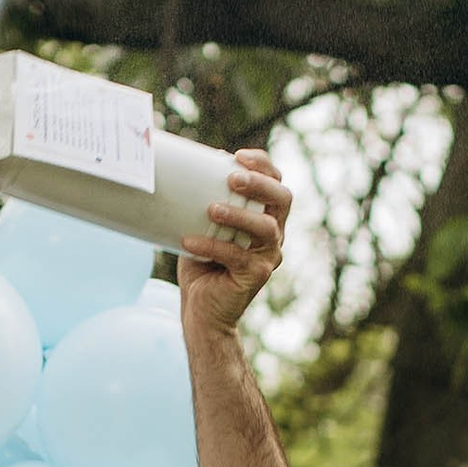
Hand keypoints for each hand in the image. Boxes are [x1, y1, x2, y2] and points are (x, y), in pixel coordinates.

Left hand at [178, 147, 290, 333]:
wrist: (201, 310)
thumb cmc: (201, 263)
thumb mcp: (201, 226)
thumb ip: (202, 201)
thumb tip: (185, 168)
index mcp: (265, 216)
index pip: (275, 182)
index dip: (263, 165)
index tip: (237, 156)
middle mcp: (274, 234)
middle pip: (282, 199)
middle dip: (260, 184)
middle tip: (232, 178)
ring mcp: (268, 256)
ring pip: (266, 227)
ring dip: (239, 214)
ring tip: (211, 209)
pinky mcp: (255, 276)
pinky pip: (237, 256)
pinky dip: (211, 246)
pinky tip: (188, 242)